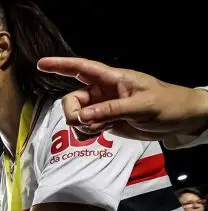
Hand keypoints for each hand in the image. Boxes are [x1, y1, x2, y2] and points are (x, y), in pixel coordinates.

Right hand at [37, 57, 207, 139]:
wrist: (181, 120)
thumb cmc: (167, 104)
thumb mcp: (141, 106)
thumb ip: (110, 111)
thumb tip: (82, 117)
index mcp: (112, 79)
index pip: (82, 69)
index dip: (60, 66)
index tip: (41, 64)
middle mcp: (103, 92)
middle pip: (72, 99)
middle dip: (74, 113)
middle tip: (89, 124)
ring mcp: (103, 108)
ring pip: (77, 116)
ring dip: (83, 126)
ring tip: (102, 129)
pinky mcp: (105, 122)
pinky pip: (84, 128)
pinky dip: (86, 134)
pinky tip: (101, 134)